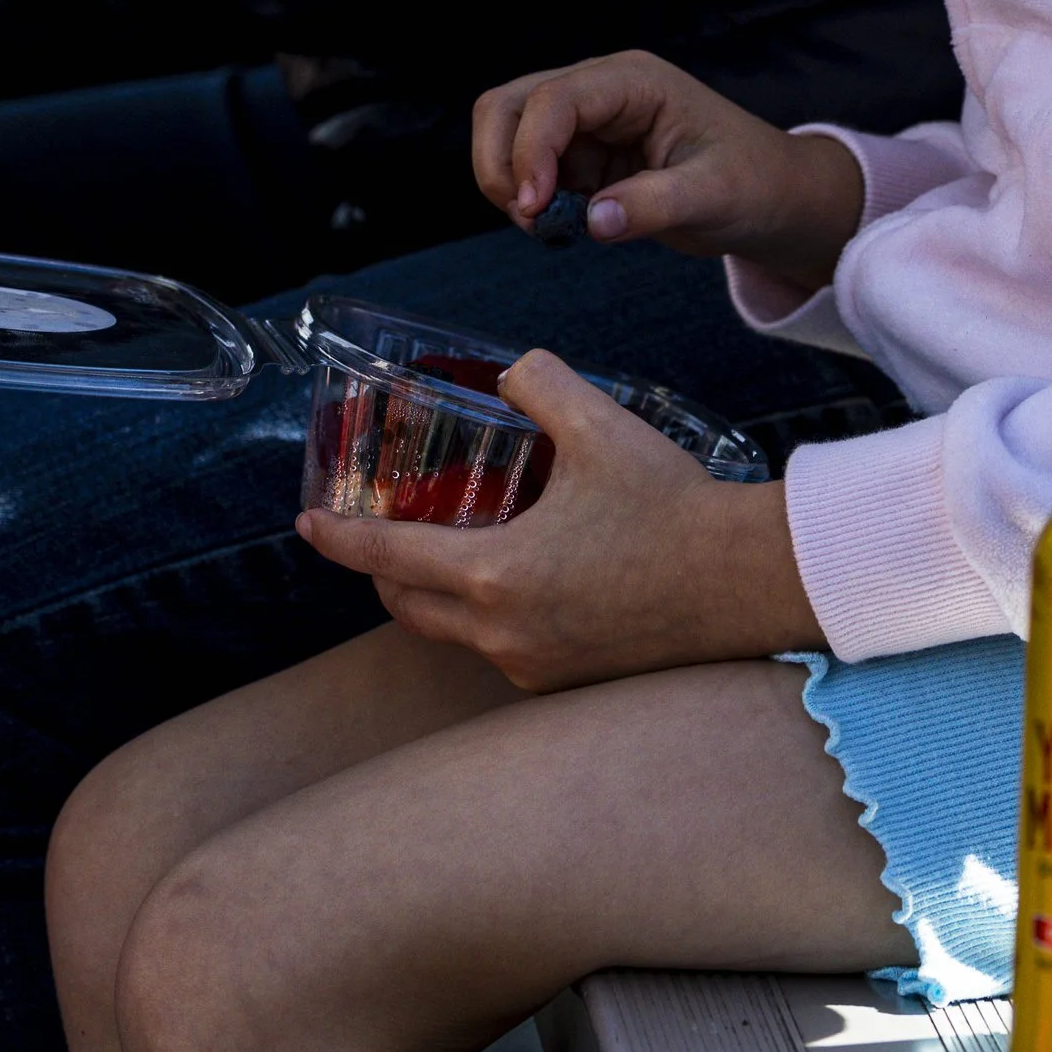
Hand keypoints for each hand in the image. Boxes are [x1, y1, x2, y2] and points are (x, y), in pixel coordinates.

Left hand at [296, 351, 819, 688]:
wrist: (744, 581)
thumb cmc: (671, 504)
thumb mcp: (599, 424)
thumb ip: (539, 382)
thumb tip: (511, 369)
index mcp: (493, 574)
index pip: (387, 555)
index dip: (338, 538)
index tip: (306, 527)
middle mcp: (502, 632)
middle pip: (406, 606)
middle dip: (381, 570)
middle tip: (382, 529)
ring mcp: (533, 665)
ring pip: (453, 632)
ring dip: (437, 594)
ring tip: (455, 548)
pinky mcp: (566, 681)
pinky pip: (500, 649)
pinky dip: (488, 615)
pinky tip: (519, 579)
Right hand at [473, 49, 863, 294]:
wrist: (773, 198)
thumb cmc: (754, 183)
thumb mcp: (713, 196)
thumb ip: (653, 205)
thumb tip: (592, 221)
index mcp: (634, 82)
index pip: (554, 99)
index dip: (529, 150)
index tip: (533, 209)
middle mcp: (601, 90)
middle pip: (509, 104)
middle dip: (499, 161)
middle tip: (527, 219)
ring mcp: (588, 122)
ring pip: (510, 135)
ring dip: (512, 183)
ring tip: (551, 228)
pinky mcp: (584, 154)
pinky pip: (532, 170)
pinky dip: (532, 200)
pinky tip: (566, 226)